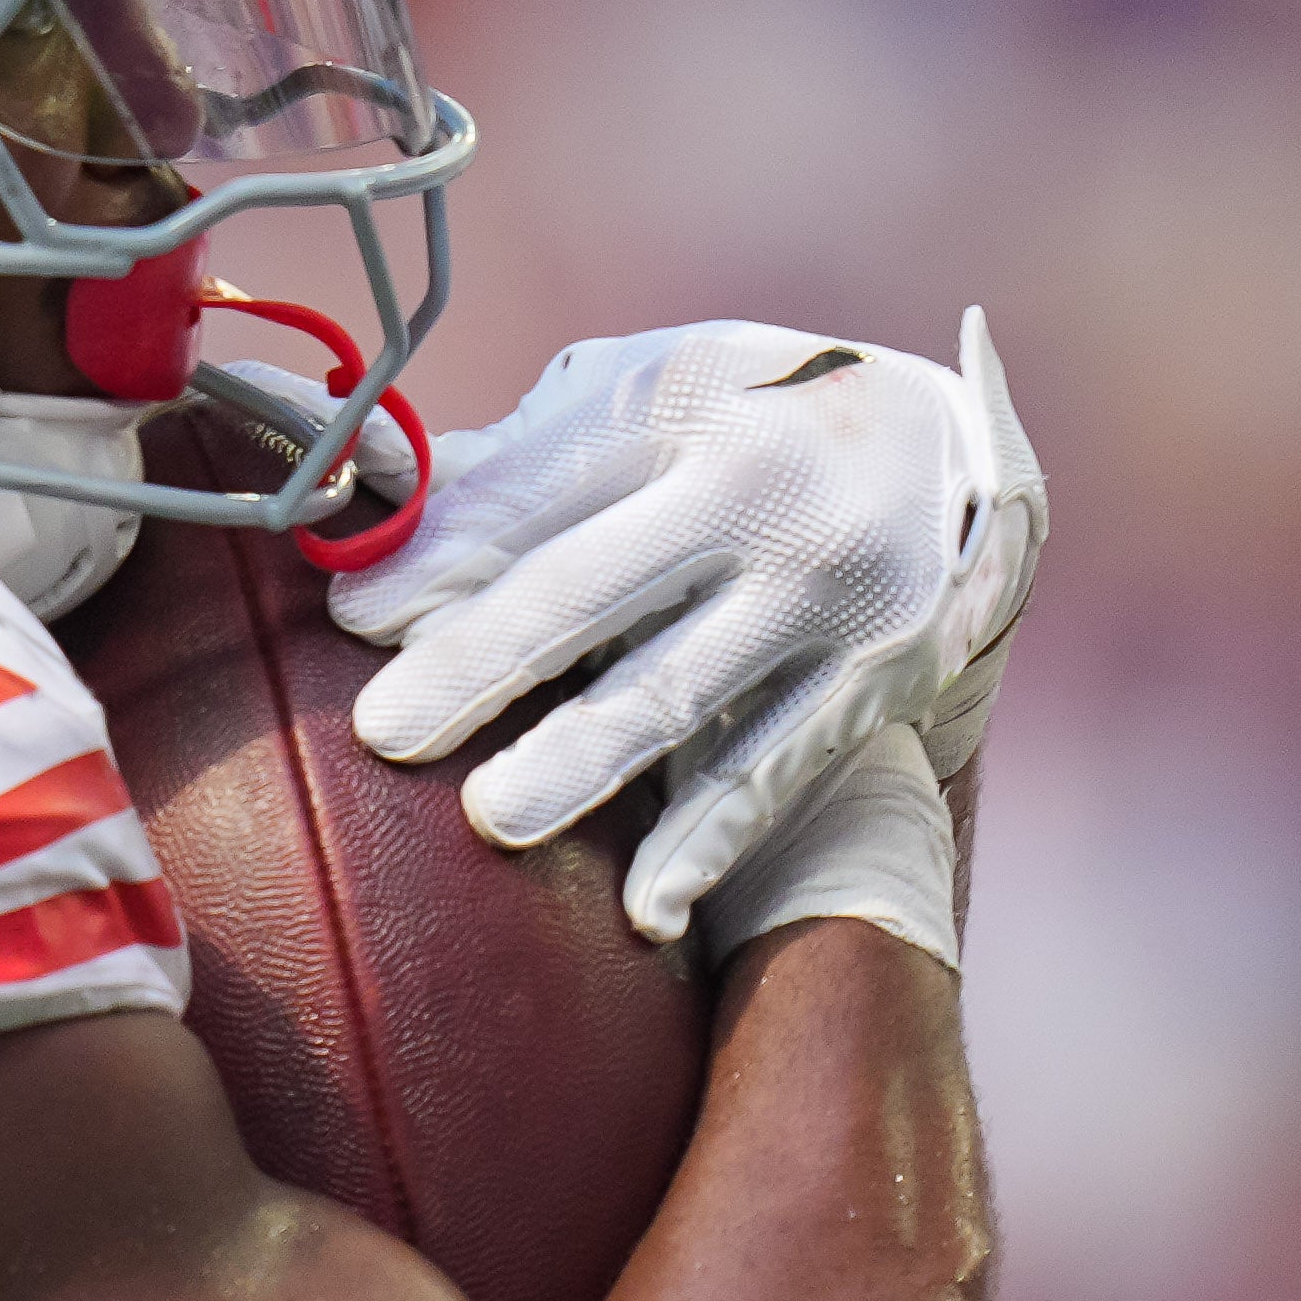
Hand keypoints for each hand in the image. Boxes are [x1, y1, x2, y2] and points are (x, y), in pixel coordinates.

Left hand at [334, 312, 1045, 946]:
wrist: (948, 442)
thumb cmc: (748, 417)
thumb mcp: (648, 391)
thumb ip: (518, 458)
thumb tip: (373, 504)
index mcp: (684, 404)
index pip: (536, 494)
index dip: (441, 558)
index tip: (352, 615)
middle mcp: (763, 493)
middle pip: (593, 588)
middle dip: (482, 663)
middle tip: (385, 731)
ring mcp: (828, 592)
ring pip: (681, 691)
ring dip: (582, 762)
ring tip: (493, 817)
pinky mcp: (881, 674)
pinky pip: (775, 770)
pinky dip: (709, 842)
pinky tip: (643, 909)